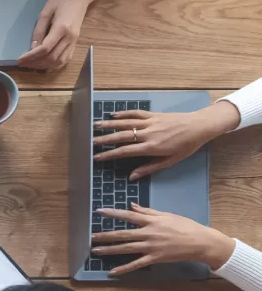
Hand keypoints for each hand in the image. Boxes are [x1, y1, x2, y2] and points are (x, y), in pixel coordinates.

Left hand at [17, 0, 89, 70]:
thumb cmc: (61, 0)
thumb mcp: (45, 12)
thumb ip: (39, 30)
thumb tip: (32, 47)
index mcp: (61, 28)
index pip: (45, 48)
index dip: (31, 56)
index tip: (20, 59)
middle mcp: (70, 37)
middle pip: (52, 58)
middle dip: (35, 63)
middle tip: (23, 63)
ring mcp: (74, 41)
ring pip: (60, 61)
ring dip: (44, 66)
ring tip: (32, 64)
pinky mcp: (76, 42)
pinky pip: (66, 58)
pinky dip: (55, 64)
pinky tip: (45, 63)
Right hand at [93, 102, 239, 178]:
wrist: (199, 126)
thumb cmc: (187, 146)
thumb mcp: (170, 161)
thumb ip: (150, 168)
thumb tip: (132, 176)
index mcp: (152, 147)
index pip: (125, 151)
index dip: (110, 154)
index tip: (97, 157)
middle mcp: (148, 134)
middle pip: (121, 136)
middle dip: (104, 139)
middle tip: (90, 142)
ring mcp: (150, 122)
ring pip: (125, 123)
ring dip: (109, 124)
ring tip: (95, 125)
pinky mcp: (153, 115)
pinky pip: (135, 113)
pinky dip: (123, 113)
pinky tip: (113, 115)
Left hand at [93, 204, 236, 274]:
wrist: (201, 242)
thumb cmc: (185, 226)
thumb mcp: (167, 215)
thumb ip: (147, 211)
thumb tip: (132, 205)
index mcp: (151, 221)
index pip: (128, 216)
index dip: (113, 213)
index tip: (99, 211)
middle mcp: (148, 233)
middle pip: (123, 234)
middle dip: (106, 235)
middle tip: (91, 237)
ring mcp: (151, 247)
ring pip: (126, 248)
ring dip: (110, 250)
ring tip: (95, 251)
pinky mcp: (155, 258)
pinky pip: (136, 264)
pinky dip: (124, 268)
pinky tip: (112, 271)